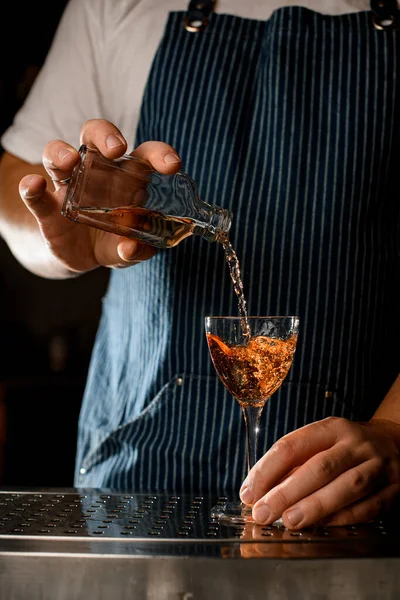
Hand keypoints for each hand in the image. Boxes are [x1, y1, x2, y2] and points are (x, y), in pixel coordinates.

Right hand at [19, 119, 181, 274]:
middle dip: (106, 135)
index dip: (158, 154)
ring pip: (58, 154)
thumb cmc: (113, 243)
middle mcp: (96, 172)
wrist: (80, 258)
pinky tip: (34, 185)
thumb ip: (136, 250)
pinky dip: (30, 186)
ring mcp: (68, 186)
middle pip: (97, 136)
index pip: (144, 155)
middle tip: (116, 149)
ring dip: (62, 152)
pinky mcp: (47, 206)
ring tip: (70, 161)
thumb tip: (130, 247)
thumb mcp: (129, 250)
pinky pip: (35, 192)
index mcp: (127, 178)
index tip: (171, 165)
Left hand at [239, 416, 399, 528]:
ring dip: (315, 507)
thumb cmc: (345, 447)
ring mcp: (378, 465)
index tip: (249, 492)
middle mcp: (356, 444)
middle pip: (319, 467)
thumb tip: (258, 492)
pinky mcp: (393, 489)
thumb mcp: (321, 442)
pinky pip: (368, 507)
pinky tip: (322, 525)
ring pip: (346, 487)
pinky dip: (343, 517)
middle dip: (287, 492)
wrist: (393, 443)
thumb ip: (293, 463)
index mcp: (331, 428)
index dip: (267, 470)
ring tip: (290, 521)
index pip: (292, 446)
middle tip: (264, 512)